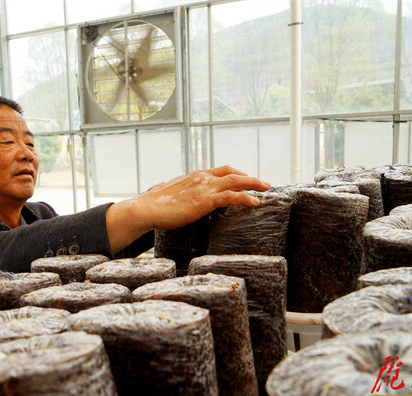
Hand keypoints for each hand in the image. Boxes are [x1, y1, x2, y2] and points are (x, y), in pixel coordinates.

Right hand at [105, 166, 270, 252]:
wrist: (145, 209)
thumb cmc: (152, 204)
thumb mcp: (167, 193)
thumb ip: (175, 192)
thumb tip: (169, 195)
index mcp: (194, 176)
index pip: (220, 171)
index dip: (236, 174)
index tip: (246, 179)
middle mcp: (201, 178)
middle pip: (232, 173)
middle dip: (250, 177)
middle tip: (263, 183)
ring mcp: (204, 188)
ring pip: (236, 181)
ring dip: (254, 184)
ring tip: (266, 189)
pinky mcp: (205, 200)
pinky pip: (232, 196)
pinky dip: (246, 198)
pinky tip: (255, 203)